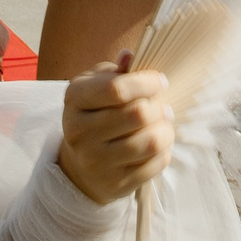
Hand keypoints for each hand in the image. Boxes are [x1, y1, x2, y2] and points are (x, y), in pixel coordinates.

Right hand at [57, 58, 174, 204]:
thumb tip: (129, 56)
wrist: (81, 165)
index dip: (147, 82)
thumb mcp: (97, 85)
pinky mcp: (115, 184)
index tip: (160, 82)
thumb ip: (116, 71)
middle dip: (159, 107)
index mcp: (75, 99)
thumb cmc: (96, 113)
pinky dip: (164, 151)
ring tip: (162, 124)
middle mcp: (80, 132)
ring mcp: (96, 162)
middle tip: (162, 106)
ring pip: (151, 141)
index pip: (117, 89)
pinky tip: (157, 145)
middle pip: (137, 114)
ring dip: (165, 130)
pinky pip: (155, 164)